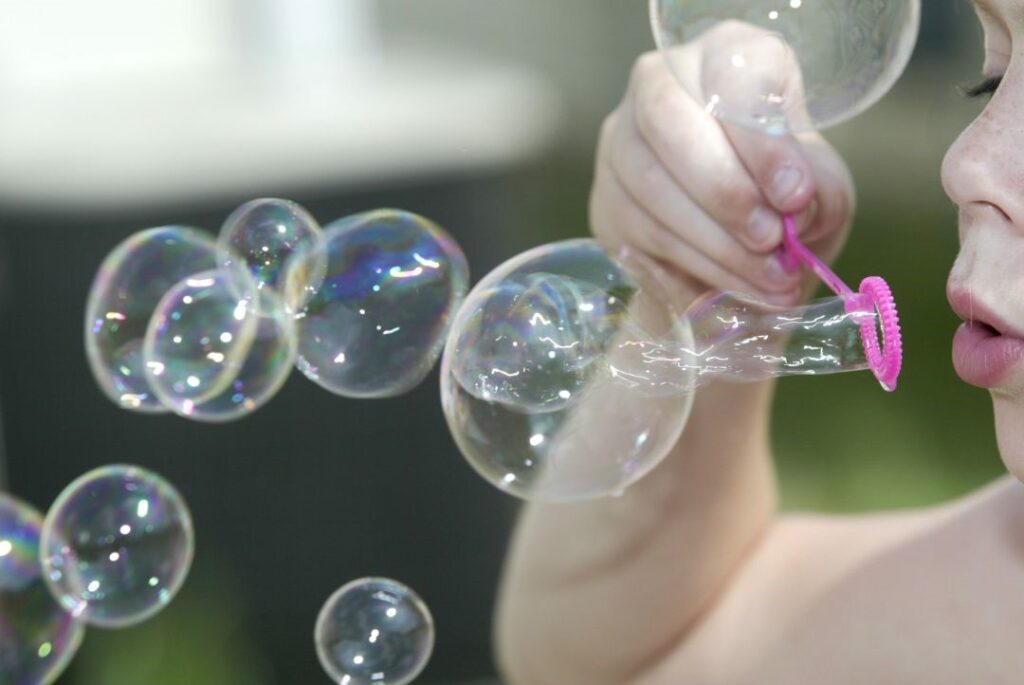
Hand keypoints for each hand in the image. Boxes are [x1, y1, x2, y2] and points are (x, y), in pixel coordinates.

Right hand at [590, 43, 854, 307]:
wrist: (747, 236)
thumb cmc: (785, 191)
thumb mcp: (822, 183)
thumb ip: (818, 190)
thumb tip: (791, 210)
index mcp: (725, 55)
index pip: (730, 78)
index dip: (762, 140)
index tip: (796, 194)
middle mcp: (658, 84)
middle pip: (668, 120)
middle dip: (724, 191)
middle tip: (771, 239)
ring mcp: (620, 142)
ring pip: (649, 184)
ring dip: (713, 240)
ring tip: (768, 276)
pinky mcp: (606, 199)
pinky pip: (640, 232)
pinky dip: (695, 266)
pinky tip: (737, 286)